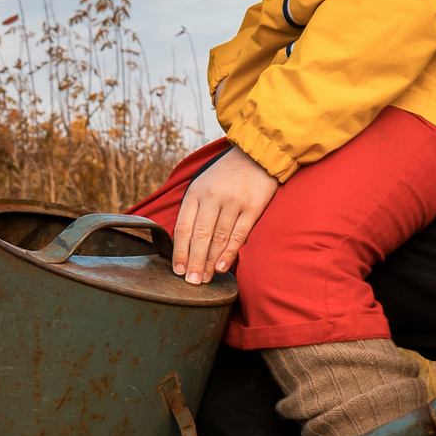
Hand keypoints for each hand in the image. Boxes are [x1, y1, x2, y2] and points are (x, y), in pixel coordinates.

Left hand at [171, 148, 280, 282]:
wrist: (257, 153)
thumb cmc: (226, 173)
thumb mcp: (203, 183)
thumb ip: (193, 208)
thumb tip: (183, 240)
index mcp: (196, 192)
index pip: (184, 226)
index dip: (180, 251)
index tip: (178, 269)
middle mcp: (212, 196)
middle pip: (200, 236)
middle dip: (194, 262)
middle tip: (191, 282)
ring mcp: (233, 202)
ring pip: (218, 238)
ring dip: (210, 262)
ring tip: (205, 279)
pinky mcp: (253, 206)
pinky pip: (239, 234)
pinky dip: (229, 252)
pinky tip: (222, 267)